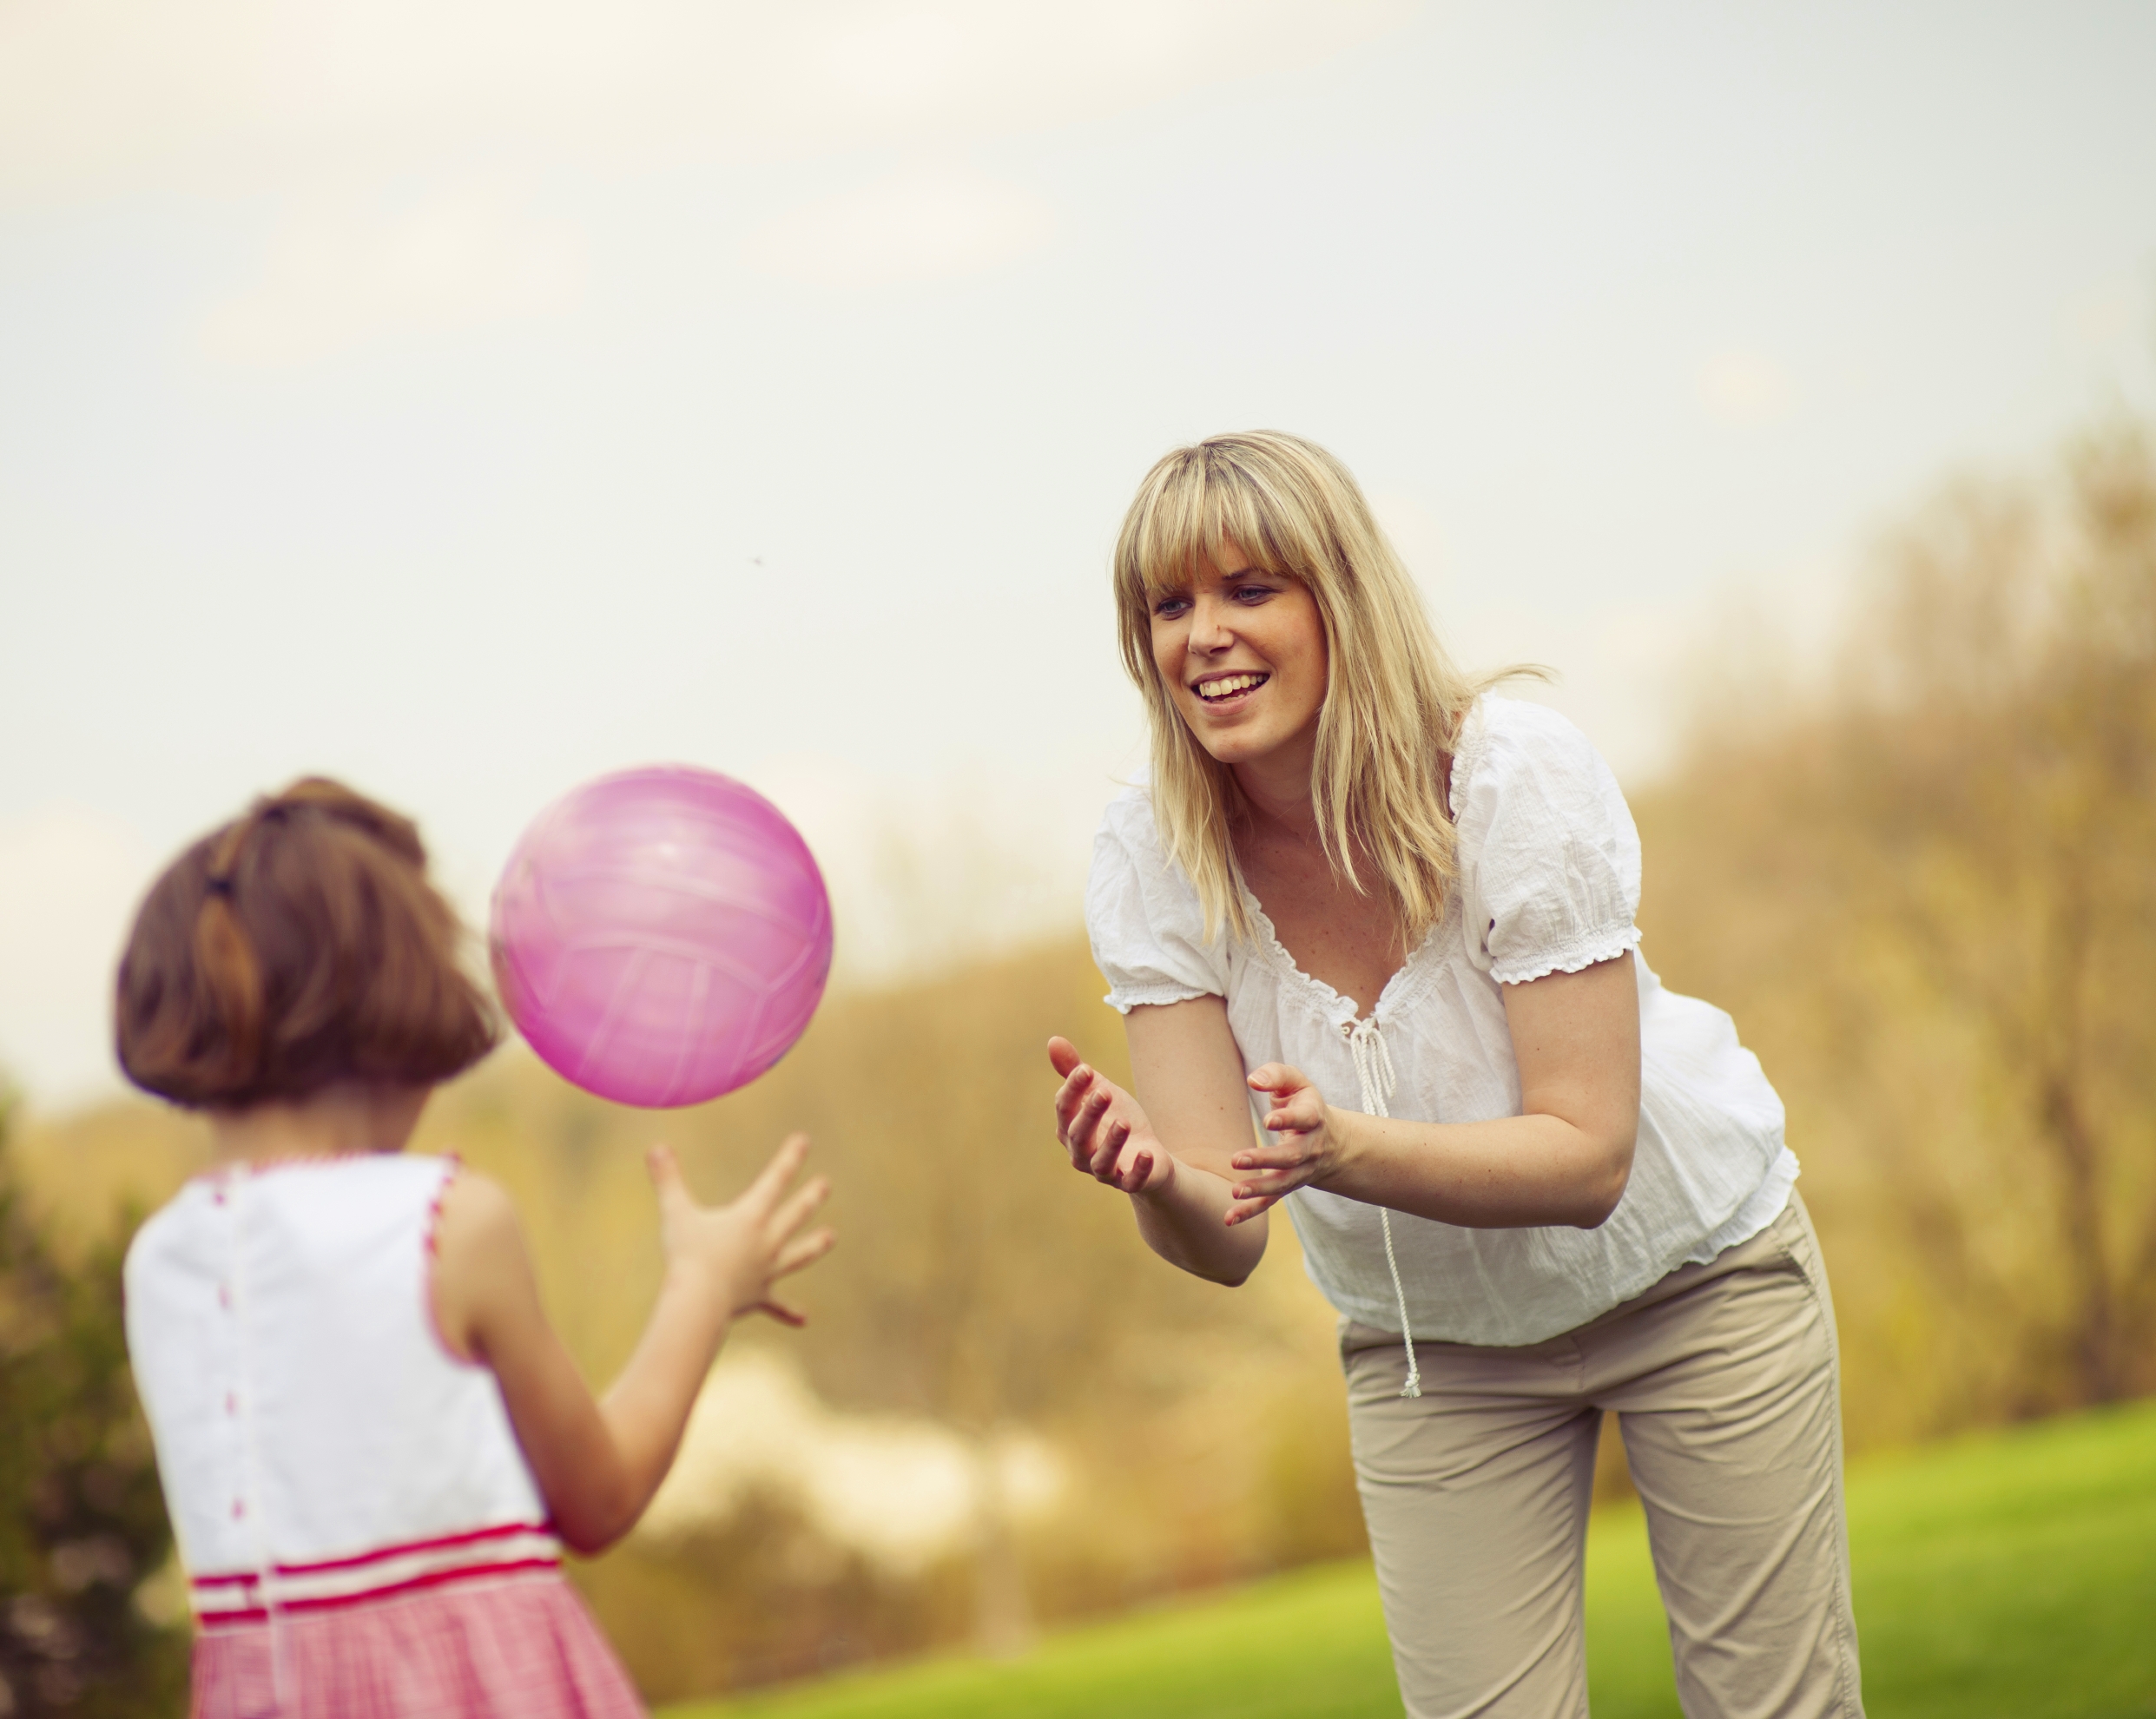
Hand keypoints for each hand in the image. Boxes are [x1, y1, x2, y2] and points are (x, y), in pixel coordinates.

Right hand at [647, 1136, 833, 1327]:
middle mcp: (766, 1242)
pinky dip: (789, 1312)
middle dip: (811, 1197)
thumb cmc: (687, 1256)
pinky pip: (777, 1305)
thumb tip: (655, 1147)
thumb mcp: (676, 1213)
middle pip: (795, 1214)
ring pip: (798, 1255)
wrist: (699, 1304)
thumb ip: (667, 1179)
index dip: (790, 1158)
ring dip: (815, 1245)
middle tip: (825, 1184)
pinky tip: (804, 1319)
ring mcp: (766, 1271)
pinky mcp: (758, 1297)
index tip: (804, 1140)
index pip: (775, 1180)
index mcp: (750, 1217)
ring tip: (831, 1237)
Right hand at [1047, 1036, 1176, 1196]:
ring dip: (1111, 1142)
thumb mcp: (1100, 1092)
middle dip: (1090, 1114)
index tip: (1086, 1070)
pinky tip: (1146, 1154)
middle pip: (1079, 1135)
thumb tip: (1053, 1040)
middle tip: (1104, 1092)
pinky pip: (1131, 1182)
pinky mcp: (1130, 1183)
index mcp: (1069, 1129)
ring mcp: (1105, 1171)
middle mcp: (1081, 1154)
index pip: (1064, 1109)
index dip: (1073, 1090)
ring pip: (1101, 1162)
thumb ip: (1076, 1072)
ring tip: (1124, 1122)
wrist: (1147, 1157)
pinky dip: (1138, 1170)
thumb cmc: (1116, 1121)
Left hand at [1228, 1064, 1341, 1222]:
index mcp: (1313, 1118)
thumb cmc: (1304, 1104)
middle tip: (1236, 1159)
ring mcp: (1301, 1170)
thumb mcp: (1296, 1083)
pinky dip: (1251, 1211)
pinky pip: (1271, 1201)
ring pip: (1282, 1183)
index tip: (1268, 1120)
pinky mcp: (1288, 1185)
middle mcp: (1311, 1147)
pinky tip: (1229, 1218)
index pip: (1304, 1119)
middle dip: (1265, 1159)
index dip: (1287, 1119)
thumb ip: (1276, 1075)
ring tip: (1235, 1191)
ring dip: (1258, 1188)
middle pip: (1290, 1156)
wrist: (1333, 1142)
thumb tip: (1253, 1080)